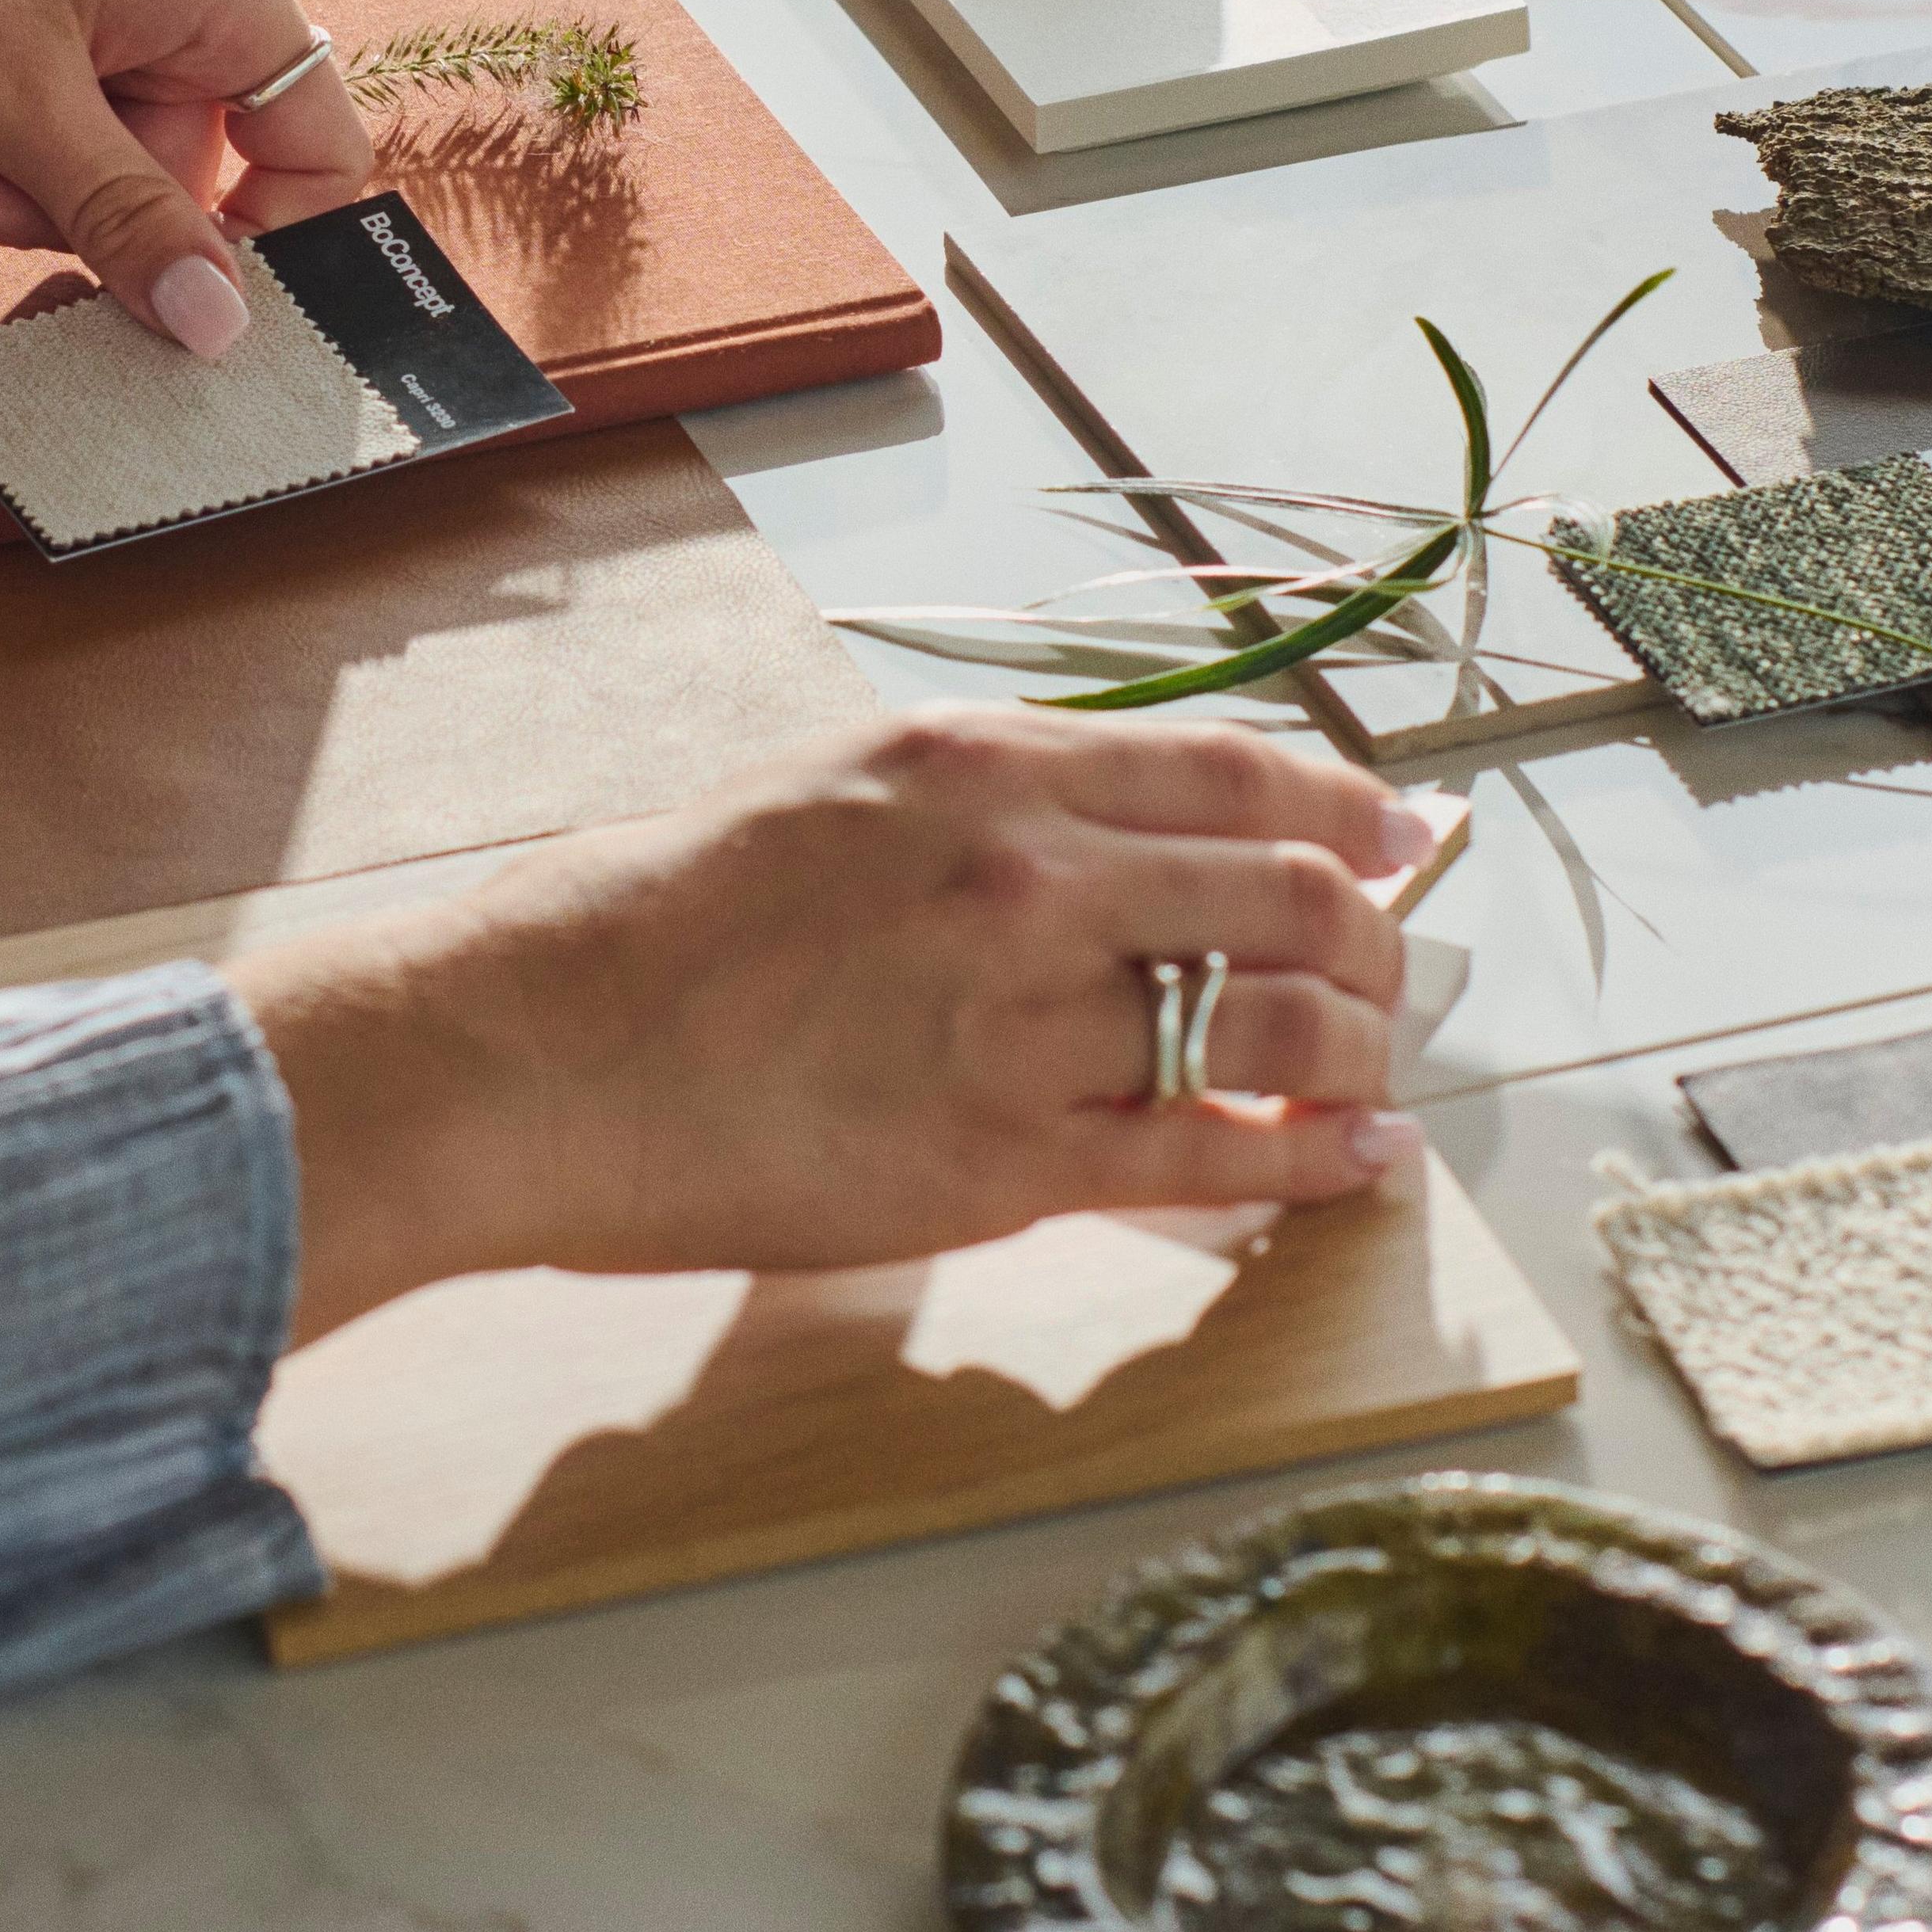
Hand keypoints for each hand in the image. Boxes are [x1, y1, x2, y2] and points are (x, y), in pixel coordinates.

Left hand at [0, 0, 372, 348]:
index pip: (318, 161)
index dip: (257, 248)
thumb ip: (123, 214)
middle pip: (175, 180)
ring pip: (88, 161)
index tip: (159, 298)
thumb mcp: (17, 93)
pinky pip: (35, 119)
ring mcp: (116, 3)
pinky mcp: (45, 11)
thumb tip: (219, 327)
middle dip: (52, 206)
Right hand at [229, 708, 1453, 1338]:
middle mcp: (1029, 874)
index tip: (1398, 833)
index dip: (1343, 805)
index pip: (1229, 766)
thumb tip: (1084, 832)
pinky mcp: (1005, 1157)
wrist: (534, 1048)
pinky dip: (1309, 1161)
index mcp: (981, 767)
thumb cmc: (647, 924)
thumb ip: (967, 804)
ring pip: (1275, 1022)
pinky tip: (1357, 1165)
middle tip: (1393, 968)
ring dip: (1357, 1049)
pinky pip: (1209, 1157)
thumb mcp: (824, 791)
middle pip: (1289, 890)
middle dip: (1373, 934)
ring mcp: (1025, 1018)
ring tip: (1374, 1074)